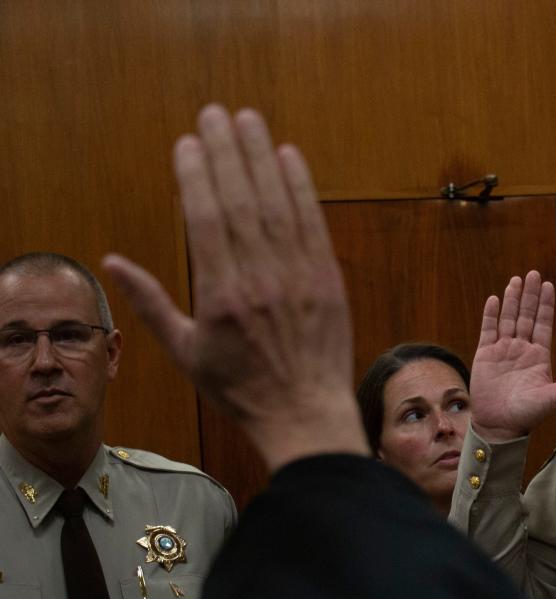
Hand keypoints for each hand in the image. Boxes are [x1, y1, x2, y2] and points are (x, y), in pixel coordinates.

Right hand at [102, 105, 366, 471]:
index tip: (188, 142)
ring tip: (250, 120)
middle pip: (241, 201)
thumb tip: (112, 262)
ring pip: (278, 205)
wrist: (304, 413)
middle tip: (216, 113)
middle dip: (228, 152)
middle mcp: (261, 280)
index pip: (206, 219)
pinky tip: (290, 157)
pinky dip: (302, 188)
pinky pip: (313, 223)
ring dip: (263, 157)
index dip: (197, 175)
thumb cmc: (241, 388)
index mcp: (221, 296)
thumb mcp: (185, 352)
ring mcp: (299, 278)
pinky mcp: (328, 281)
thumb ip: (149, 303)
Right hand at [468, 271, 555, 441]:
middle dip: (530, 295)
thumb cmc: (527, 414)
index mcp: (539, 356)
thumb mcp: (554, 397)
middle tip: (532, 273)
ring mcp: (502, 351)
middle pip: (526, 316)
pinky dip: (491, 315)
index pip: (543, 324)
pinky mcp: (485, 355)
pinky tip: (494, 299)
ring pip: (508, 319)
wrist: (499, 425)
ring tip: (515, 281)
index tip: (547, 285)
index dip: (545, 305)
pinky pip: (488, 330)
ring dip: (512, 300)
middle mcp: (521, 349)